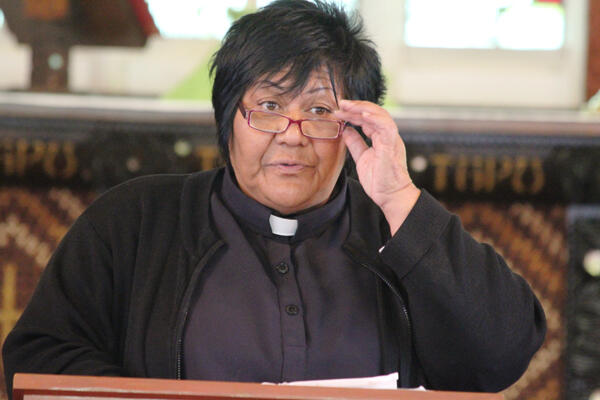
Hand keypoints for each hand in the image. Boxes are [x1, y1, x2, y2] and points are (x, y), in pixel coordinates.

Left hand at [334, 100, 419, 234]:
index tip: (339, 111)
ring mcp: (391, 139)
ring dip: (362, 108)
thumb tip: (346, 130)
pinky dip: (374, 118)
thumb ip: (356, 143)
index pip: (368, 119)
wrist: (391, 197)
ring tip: (347, 106)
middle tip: (340, 103)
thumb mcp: (362, 158)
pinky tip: (362, 113)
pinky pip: (386, 126)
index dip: (353, 113)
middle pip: (374, 112)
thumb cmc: (380, 181)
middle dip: (356, 106)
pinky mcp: (392, 146)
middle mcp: (388, 136)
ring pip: (380, 115)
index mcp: (382, 138)